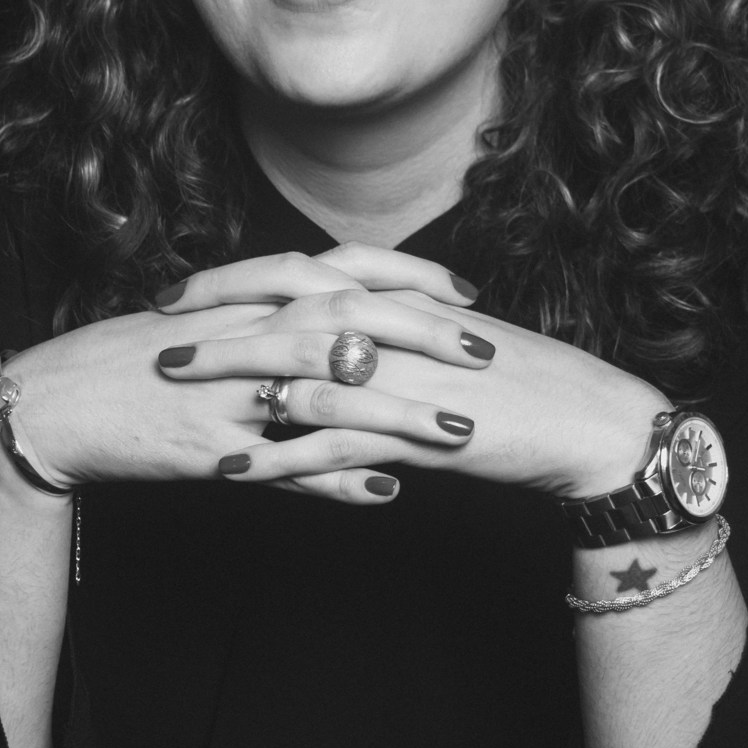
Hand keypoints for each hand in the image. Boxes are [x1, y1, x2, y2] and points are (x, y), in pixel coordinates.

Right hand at [0, 249, 491, 502]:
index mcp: (248, 298)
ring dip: (400, 411)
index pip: (344, 272)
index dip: (412, 280)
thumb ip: (276, 320)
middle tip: (486, 353)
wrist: (57, 403)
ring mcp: (226, 389)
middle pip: (348, 320)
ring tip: (459, 431)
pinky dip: (337, 477)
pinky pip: (283, 464)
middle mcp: (244, 332)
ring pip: (327, 392)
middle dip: (425, 334)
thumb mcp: (213, 328)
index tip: (468, 295)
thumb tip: (345, 326)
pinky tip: (387, 491)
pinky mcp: (208, 446)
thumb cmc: (139, 364)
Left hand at [162, 285, 668, 501]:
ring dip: (233, 385)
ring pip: (302, 375)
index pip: (304, 275)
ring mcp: (407, 379)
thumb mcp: (454, 338)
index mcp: (403, 300)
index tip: (185, 291)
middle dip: (218, 324)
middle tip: (157, 338)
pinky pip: (334, 445)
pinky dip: (279, 458)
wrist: (590, 421)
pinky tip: (235, 471)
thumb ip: (397, 325)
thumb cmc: (526, 382)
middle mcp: (399, 329)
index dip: (237, 281)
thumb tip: (343, 323)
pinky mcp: (417, 433)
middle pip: (289, 315)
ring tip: (178, 396)